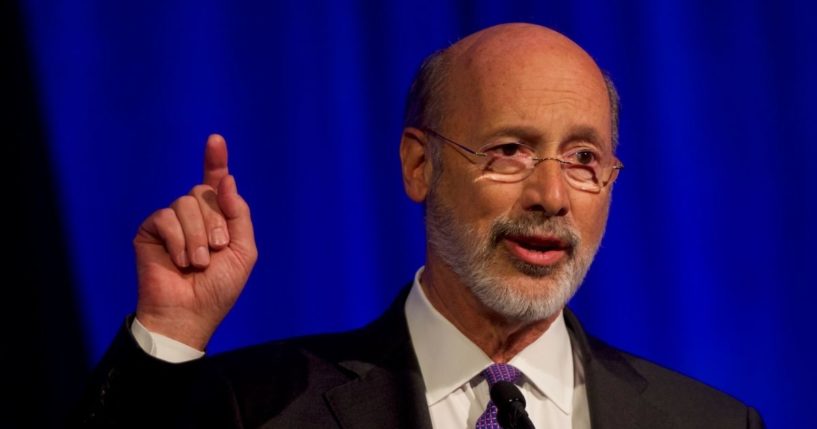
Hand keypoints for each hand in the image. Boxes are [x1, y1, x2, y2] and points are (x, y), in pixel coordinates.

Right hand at [133, 134, 256, 349]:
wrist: (189, 313)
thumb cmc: (218, 288)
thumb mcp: (243, 250)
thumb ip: (238, 213)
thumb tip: (225, 179)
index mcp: (217, 219)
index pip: (215, 184)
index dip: (215, 161)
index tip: (216, 139)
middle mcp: (194, 216)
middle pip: (204, 191)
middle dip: (215, 222)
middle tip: (215, 252)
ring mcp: (171, 222)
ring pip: (186, 203)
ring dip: (198, 236)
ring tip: (197, 263)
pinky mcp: (150, 230)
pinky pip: (166, 217)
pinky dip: (178, 241)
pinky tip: (179, 261)